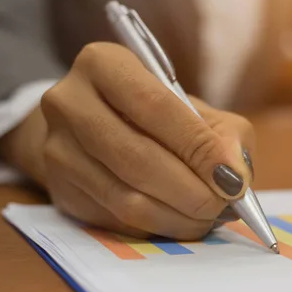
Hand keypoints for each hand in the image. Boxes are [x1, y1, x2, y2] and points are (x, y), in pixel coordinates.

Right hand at [0, 42, 255, 239]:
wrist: (93, 127)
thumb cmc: (156, 115)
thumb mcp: (194, 109)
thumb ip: (223, 135)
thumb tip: (234, 175)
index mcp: (103, 64)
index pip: (155, 106)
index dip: (197, 147)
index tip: (232, 179)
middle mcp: (68, 102)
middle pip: (136, 158)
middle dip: (190, 191)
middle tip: (223, 205)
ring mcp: (56, 149)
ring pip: (125, 198)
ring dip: (177, 216)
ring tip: (208, 217)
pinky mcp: (59, 190)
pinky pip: (115, 220)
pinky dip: (157, 227)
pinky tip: (179, 220)